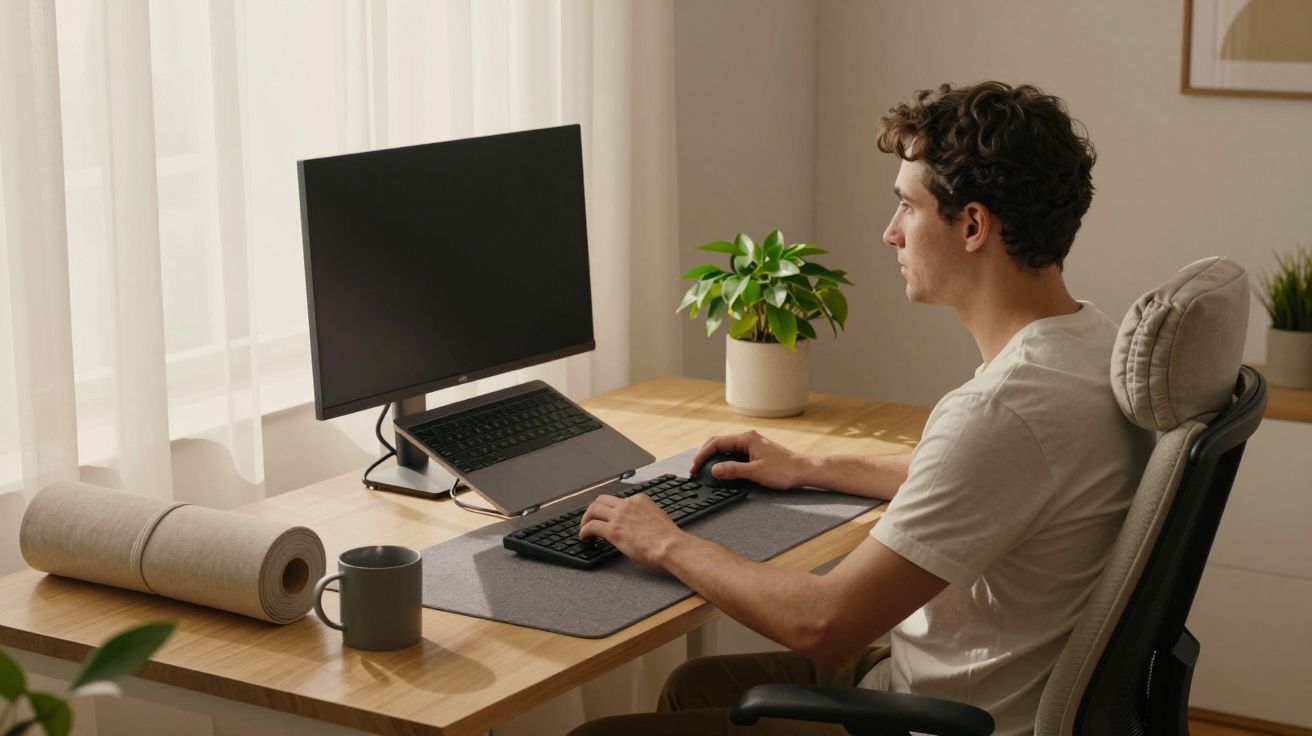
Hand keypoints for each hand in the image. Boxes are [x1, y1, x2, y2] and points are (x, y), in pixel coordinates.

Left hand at [580, 494, 684, 568]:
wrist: (670, 546)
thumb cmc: (668, 537)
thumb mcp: (658, 517)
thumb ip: (645, 515)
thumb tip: (638, 523)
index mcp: (639, 499)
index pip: (618, 499)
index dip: (610, 509)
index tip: (607, 516)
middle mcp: (627, 504)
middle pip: (601, 500)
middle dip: (593, 509)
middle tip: (590, 519)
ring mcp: (619, 516)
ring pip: (593, 509)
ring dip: (585, 519)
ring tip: (584, 528)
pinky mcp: (613, 531)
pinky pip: (591, 526)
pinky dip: (584, 531)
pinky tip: (584, 538)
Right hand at [689, 430, 810, 489]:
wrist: (802, 471)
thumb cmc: (783, 470)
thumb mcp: (755, 472)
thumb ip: (733, 470)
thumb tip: (713, 469)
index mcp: (746, 439)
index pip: (716, 443)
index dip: (702, 455)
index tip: (694, 468)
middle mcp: (747, 438)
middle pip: (718, 442)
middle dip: (704, 454)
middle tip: (695, 469)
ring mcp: (751, 444)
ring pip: (725, 447)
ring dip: (713, 456)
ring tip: (704, 469)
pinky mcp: (755, 451)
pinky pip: (733, 452)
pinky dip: (723, 459)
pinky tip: (721, 468)